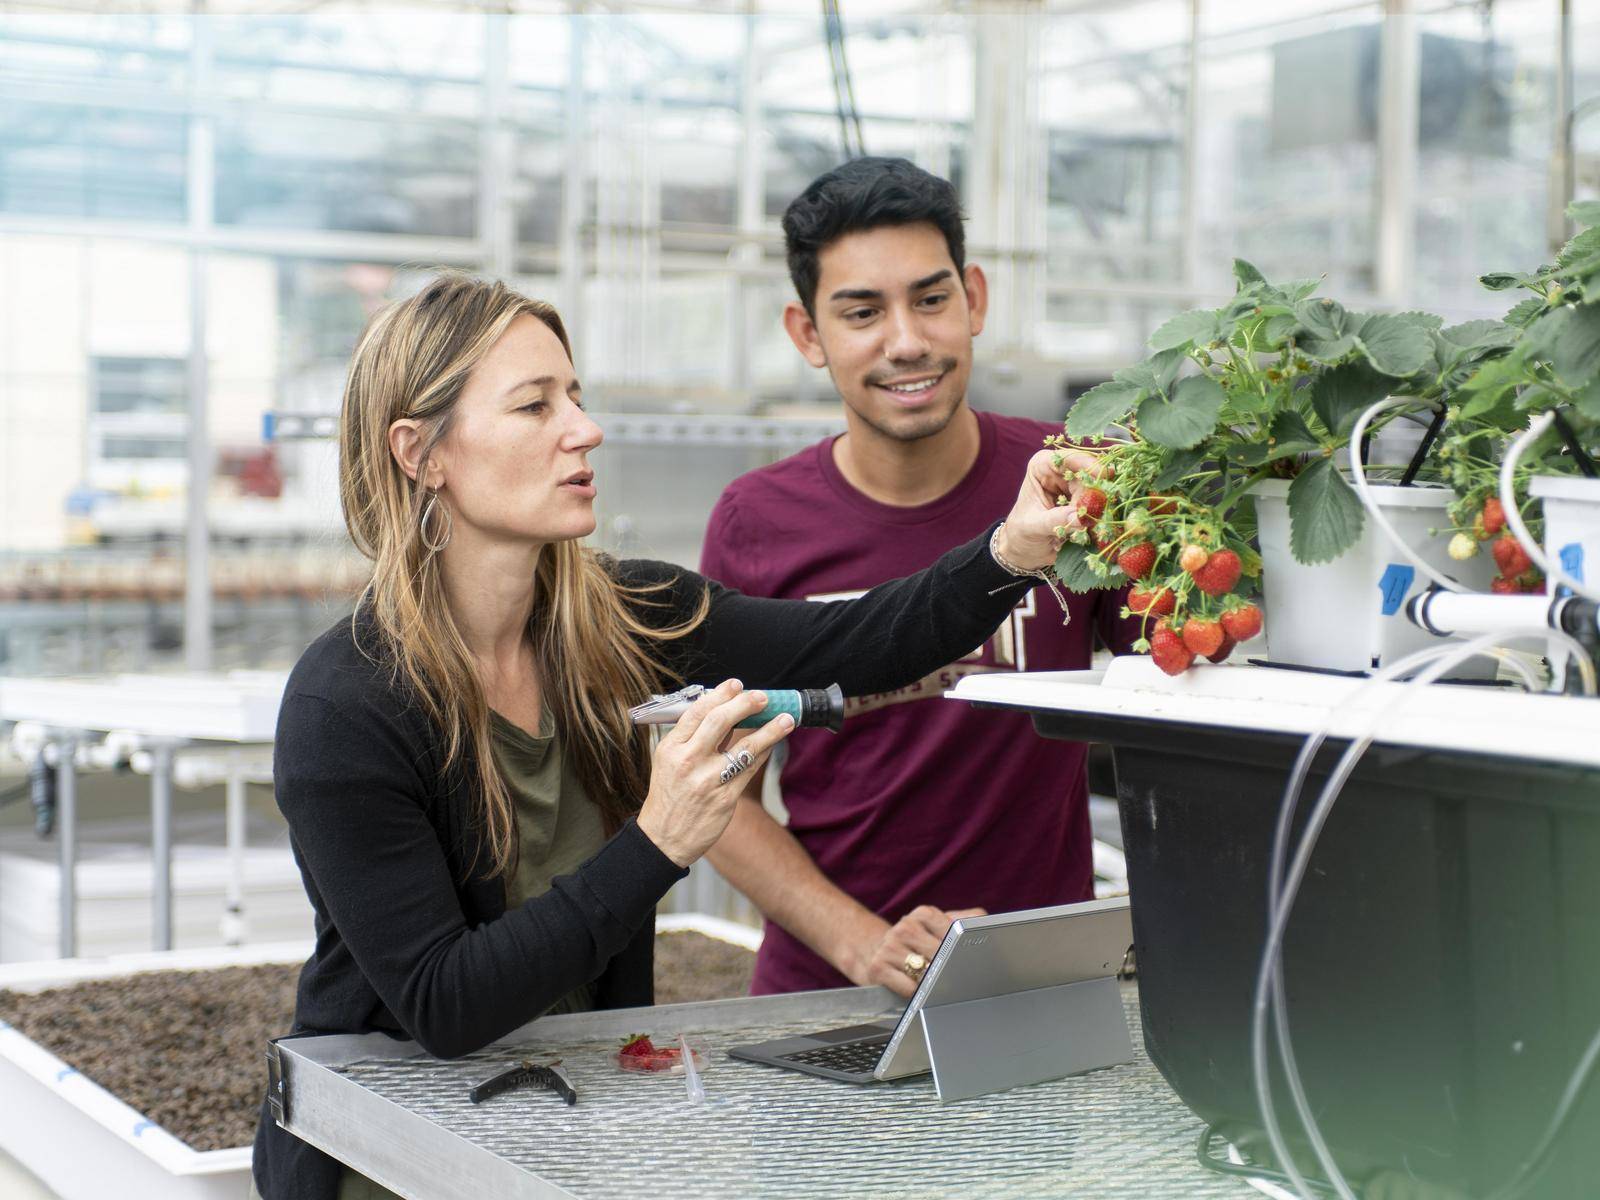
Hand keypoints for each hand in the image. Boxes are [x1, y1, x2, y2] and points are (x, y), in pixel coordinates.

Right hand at [635, 680, 795, 867]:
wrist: (663, 839)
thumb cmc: (668, 798)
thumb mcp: (667, 762)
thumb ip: (690, 738)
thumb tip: (722, 713)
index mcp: (671, 748)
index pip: (697, 712)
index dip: (720, 694)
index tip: (736, 685)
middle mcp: (688, 761)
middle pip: (720, 722)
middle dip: (745, 704)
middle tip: (762, 697)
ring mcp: (708, 780)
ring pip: (744, 746)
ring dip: (770, 730)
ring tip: (786, 719)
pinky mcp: (725, 798)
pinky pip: (750, 769)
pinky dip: (764, 753)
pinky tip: (773, 743)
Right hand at [846, 905, 986, 998]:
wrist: (873, 949)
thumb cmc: (917, 942)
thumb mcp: (939, 926)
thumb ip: (965, 920)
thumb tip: (987, 921)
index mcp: (923, 914)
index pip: (951, 930)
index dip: (962, 948)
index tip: (970, 960)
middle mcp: (904, 927)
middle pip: (939, 953)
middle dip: (952, 968)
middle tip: (960, 979)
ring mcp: (889, 947)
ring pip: (924, 972)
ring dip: (935, 983)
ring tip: (940, 985)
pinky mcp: (878, 967)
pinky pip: (908, 987)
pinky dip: (918, 993)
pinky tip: (919, 991)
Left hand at [995, 448, 1105, 570]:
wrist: (1026, 549)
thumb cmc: (1023, 533)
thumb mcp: (1034, 526)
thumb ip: (1055, 520)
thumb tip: (1080, 517)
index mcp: (1042, 466)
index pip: (1070, 459)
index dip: (1089, 466)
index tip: (1105, 476)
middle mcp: (1062, 470)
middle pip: (1090, 475)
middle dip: (1095, 496)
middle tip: (1093, 519)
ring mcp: (1077, 485)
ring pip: (1099, 491)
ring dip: (1098, 511)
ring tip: (1084, 531)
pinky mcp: (1087, 500)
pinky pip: (1102, 505)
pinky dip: (1101, 518)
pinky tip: (1093, 533)